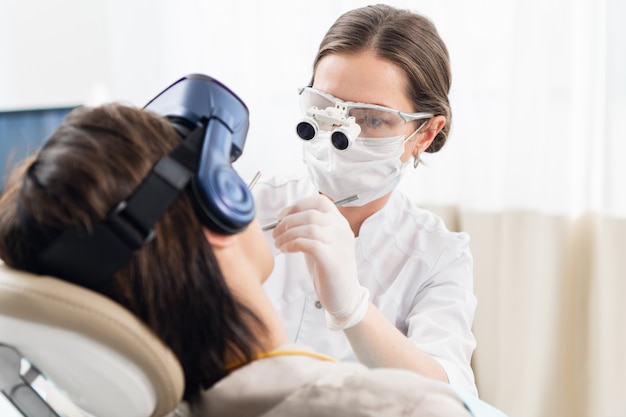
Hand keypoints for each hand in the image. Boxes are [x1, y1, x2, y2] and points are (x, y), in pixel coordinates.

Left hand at [272, 194, 368, 329]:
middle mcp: (342, 230)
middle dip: (287, 222)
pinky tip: (286, 250)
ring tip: (278, 244)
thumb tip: (285, 217)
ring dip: (287, 234)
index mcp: (340, 223)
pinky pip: (308, 244)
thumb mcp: (322, 242)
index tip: (282, 215)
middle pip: (310, 213)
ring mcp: (339, 244)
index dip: (297, 205)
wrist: (345, 296)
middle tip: (276, 233)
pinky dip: (293, 244)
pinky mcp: (332, 260)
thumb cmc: (329, 268)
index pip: (319, 201)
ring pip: (308, 227)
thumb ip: (310, 228)